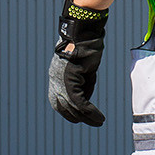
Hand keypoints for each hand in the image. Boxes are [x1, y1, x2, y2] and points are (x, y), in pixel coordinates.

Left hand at [49, 0, 108, 125]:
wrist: (84, 32)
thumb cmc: (86, 46)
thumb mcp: (84, 69)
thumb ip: (83, 82)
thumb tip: (86, 96)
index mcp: (56, 76)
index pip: (57, 100)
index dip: (67, 111)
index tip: (80, 117)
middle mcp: (55, 79)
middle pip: (62, 106)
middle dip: (76, 117)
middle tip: (91, 122)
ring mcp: (61, 79)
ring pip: (72, 106)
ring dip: (86, 117)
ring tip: (99, 122)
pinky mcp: (70, 79)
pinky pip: (79, 101)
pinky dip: (89, 111)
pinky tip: (98, 116)